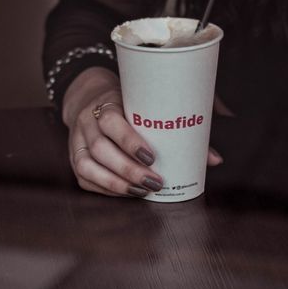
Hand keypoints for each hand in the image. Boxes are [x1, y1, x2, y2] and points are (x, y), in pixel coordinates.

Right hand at [64, 67, 222, 197]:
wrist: (89, 96)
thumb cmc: (128, 101)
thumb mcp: (146, 101)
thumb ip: (178, 125)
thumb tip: (215, 160)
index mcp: (106, 101)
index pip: (111, 121)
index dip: (129, 140)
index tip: (152, 157)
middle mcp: (86, 121)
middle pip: (101, 149)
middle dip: (129, 170)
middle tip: (155, 182)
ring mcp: (76, 140)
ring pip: (88, 166)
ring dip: (116, 184)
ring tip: (142, 191)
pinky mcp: (73, 157)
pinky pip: (85, 178)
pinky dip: (105, 189)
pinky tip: (126, 192)